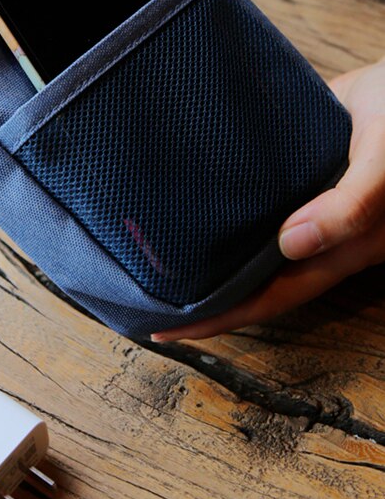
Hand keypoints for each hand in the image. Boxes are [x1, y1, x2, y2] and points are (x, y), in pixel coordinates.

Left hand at [151, 57, 384, 341]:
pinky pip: (257, 196)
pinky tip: (190, 198)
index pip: (270, 296)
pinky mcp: (299, 168)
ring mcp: (309, 203)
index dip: (221, 317)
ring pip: (253, 243)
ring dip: (212, 255)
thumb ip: (352, 207)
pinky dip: (225, 204)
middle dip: (205, 296)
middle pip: (254, 279)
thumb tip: (293, 243)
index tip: (165, 329)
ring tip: (157, 257)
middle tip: (146, 299)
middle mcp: (320, 235)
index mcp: (341, 249)